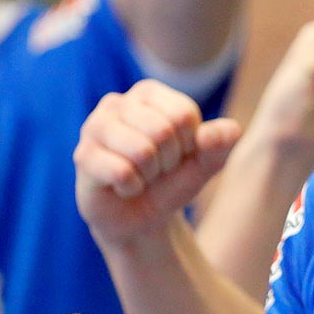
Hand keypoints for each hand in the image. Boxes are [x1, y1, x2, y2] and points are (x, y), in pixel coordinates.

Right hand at [75, 80, 241, 245]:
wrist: (140, 219)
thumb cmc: (171, 182)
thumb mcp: (204, 164)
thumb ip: (220, 144)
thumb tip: (230, 131)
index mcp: (149, 94)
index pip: (184, 115)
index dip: (190, 144)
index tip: (178, 154)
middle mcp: (117, 103)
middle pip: (164, 131)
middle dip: (169, 162)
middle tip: (157, 170)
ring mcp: (94, 127)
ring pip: (142, 151)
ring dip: (150, 175)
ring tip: (141, 176)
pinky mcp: (83, 156)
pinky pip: (122, 172)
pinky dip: (132, 188)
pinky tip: (123, 186)